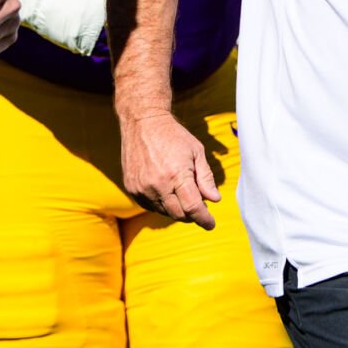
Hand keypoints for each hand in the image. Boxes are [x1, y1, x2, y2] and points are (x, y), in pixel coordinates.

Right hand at [120, 112, 219, 228]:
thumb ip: (206, 178)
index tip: (210, 224)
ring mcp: (142, 188)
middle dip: (192, 215)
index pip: (193, 207)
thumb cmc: (174, 136)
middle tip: (200, 205)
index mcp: (177, 174)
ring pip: (164, 212)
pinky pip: (150, 206)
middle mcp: (158, 185)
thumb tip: (215, 200)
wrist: (143, 123)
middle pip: (179, 214)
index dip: (204, 219)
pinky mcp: (132, 188)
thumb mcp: (196, 152)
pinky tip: (168, 192)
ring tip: (183, 194)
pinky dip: (162, 205)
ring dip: (177, 209)